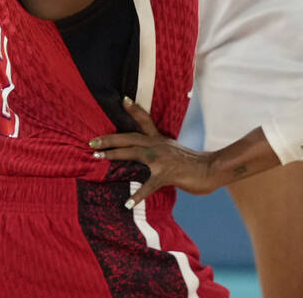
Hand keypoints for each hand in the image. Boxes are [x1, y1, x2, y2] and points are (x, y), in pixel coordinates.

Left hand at [90, 98, 216, 204]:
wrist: (211, 169)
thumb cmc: (194, 164)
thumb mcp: (174, 153)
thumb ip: (161, 153)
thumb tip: (149, 157)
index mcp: (161, 140)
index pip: (145, 120)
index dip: (134, 109)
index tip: (122, 99)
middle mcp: (159, 145)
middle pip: (130, 137)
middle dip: (110, 139)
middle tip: (92, 142)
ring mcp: (163, 158)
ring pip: (134, 153)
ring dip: (115, 155)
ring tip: (98, 157)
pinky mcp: (167, 174)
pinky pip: (149, 185)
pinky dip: (139, 195)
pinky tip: (128, 204)